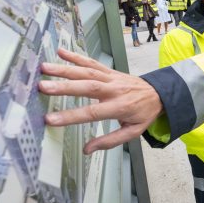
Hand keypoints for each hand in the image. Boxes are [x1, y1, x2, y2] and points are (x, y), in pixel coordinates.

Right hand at [38, 48, 163, 154]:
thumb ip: (110, 141)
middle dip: (64, 87)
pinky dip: (77, 57)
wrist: (160, 93)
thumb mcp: (133, 132)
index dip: (71, 116)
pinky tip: (62, 52)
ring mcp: (112, 78)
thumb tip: (88, 150)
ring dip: (65, 69)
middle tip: (43, 87)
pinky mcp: (110, 71)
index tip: (51, 119)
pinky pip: (92, 63)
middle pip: (87, 87)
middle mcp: (114, 90)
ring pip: (87, 72)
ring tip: (44, 68)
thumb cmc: (144, 113)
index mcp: (120, 107)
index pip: (92, 113)